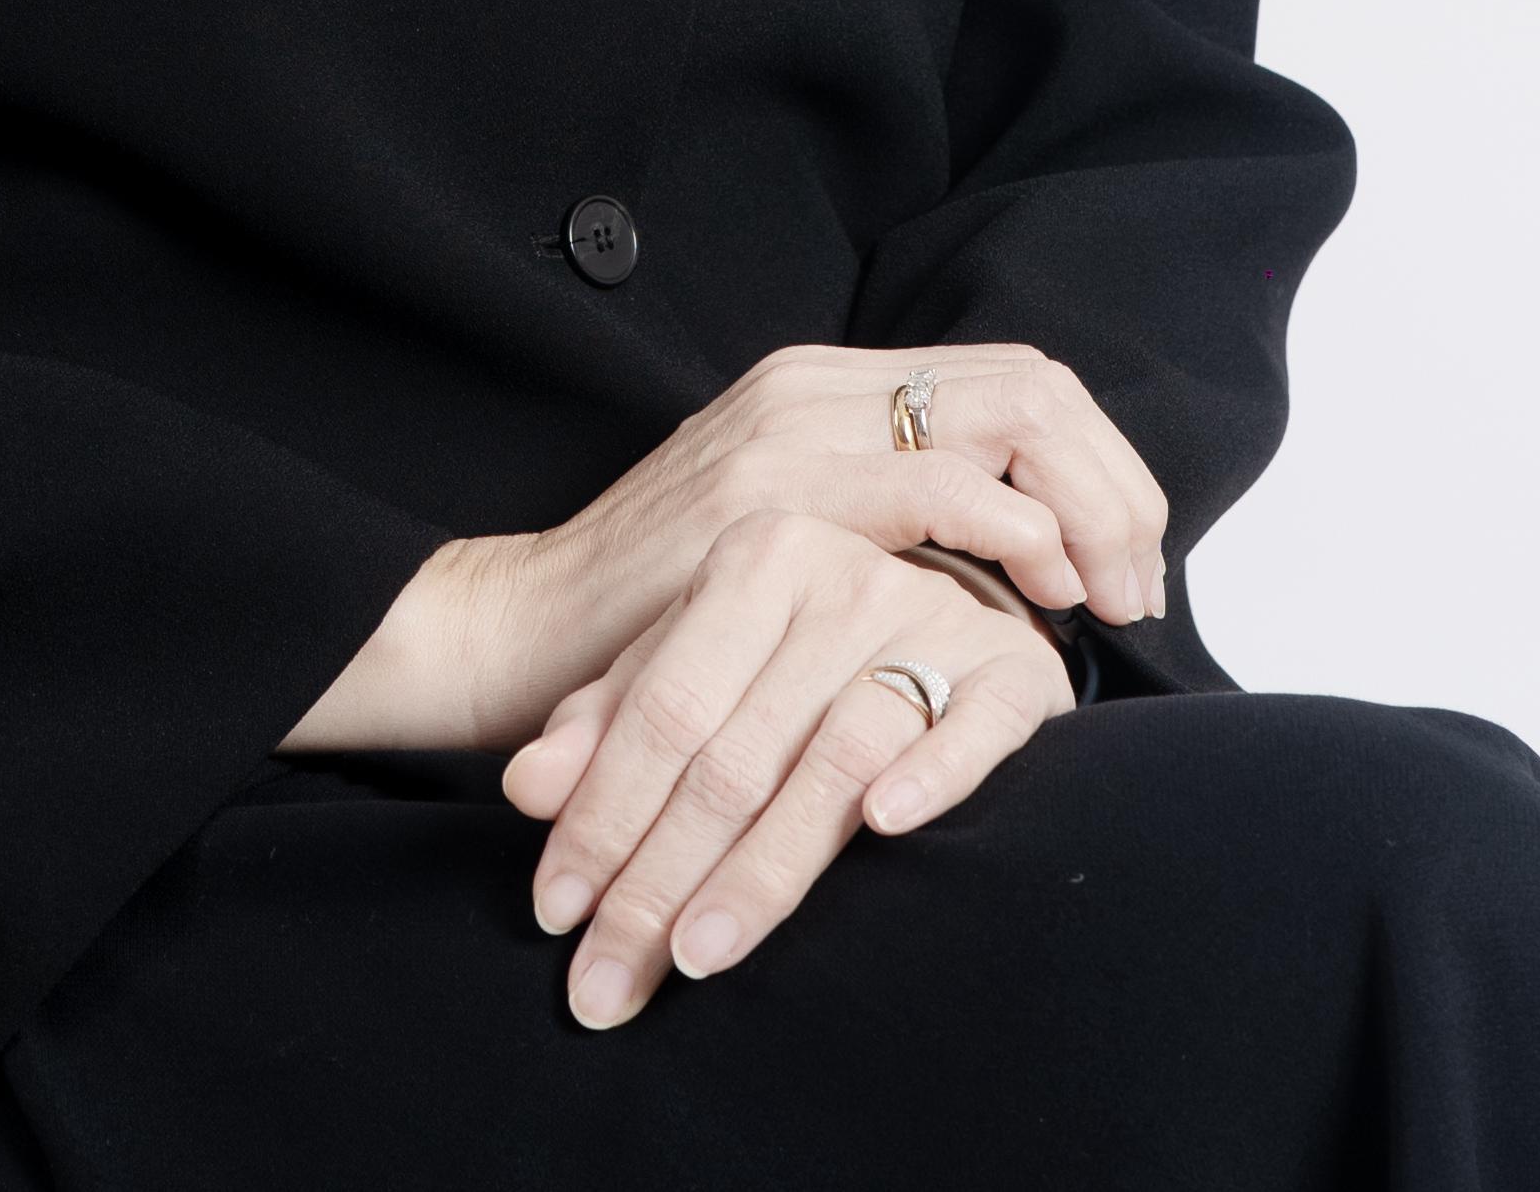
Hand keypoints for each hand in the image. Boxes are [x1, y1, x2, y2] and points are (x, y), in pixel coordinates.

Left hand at [500, 513, 1071, 1027]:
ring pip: (830, 761)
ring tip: (695, 958)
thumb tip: (524, 788)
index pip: (661, 711)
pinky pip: (974, 728)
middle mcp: (840, 573)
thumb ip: (612, 720)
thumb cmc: (806, 653)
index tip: (556, 913)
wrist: (967, 592)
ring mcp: (931, 616)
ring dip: (761, 871)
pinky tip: (885, 828)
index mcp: (755, 556)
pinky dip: (931, 775)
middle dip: (658, 882)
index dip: (602, 816)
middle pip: (731, 755)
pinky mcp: (1015, 671)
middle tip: (606, 983)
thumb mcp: (696, 663)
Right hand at [552, 337, 1168, 641]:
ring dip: (1088, 507)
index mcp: (825, 385)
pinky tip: (1039, 592)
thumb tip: (1015, 559)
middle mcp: (816, 384)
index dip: (1099, 463)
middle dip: (1115, 483)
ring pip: (1007, 417)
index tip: (1124, 561)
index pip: (1014, 378)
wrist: (528, 629)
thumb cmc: (664, 613)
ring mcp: (794, 429)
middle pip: (1032, 384)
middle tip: (1136, 586)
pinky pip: (938, 488)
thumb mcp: (790, 538)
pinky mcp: (773, 499)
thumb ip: (880, 517)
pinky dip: (1018, 532)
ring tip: (1104, 598)